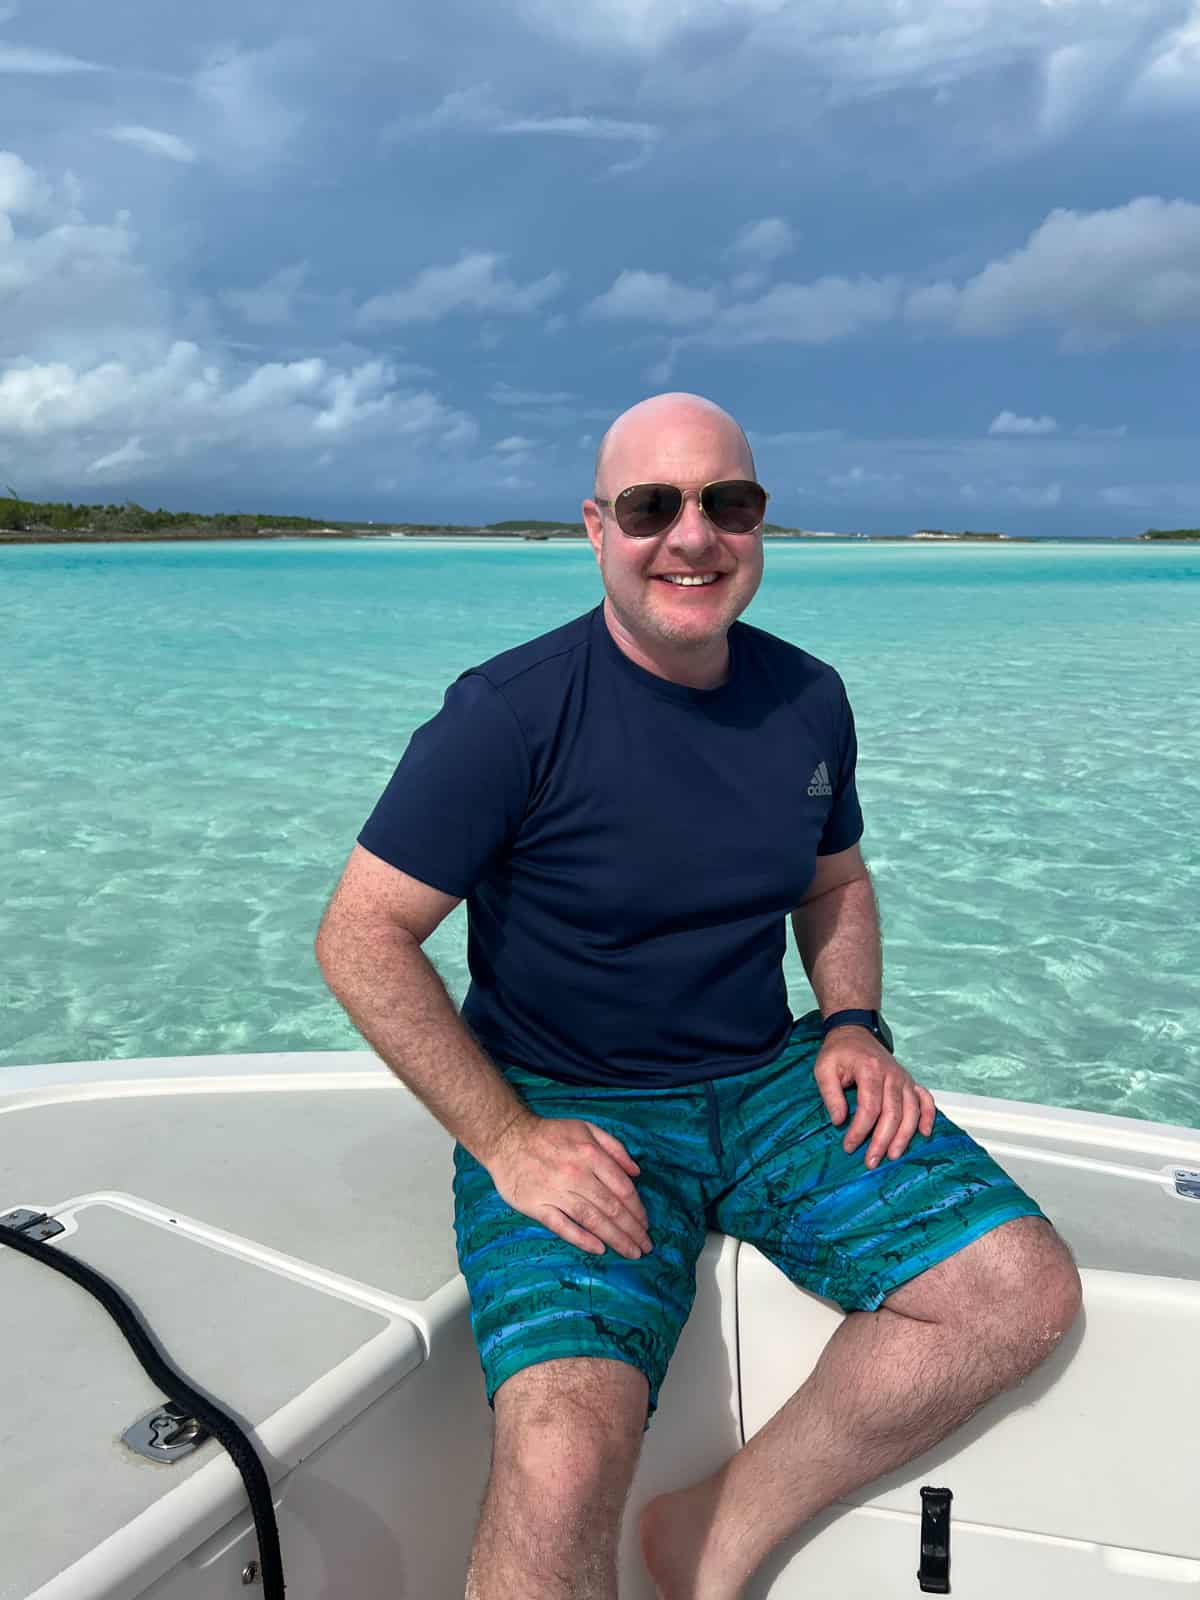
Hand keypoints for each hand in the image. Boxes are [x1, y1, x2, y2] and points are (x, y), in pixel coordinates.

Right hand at [485, 1110, 652, 1259]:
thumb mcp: (587, 1128)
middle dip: (632, 1230)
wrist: (507, 1138)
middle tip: (645, 1246)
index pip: (622, 1188)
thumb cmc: (550, 1134)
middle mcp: (576, 1174)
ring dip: (616, 1239)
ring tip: (632, 1252)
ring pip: (592, 1219)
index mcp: (590, 1154)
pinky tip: (599, 1249)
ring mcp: (556, 1192)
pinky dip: (582, 1239)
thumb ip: (614, 1147)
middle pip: (611, 1208)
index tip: (645, 1224)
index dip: (638, 1209)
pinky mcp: (537, 1206)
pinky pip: (563, 1226)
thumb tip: (637, 1172)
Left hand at [812, 1028, 935, 1167]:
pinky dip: (929, 1117)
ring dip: (904, 1137)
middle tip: (871, 1162)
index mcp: (870, 1069)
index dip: (860, 1130)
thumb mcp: (824, 1068)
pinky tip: (925, 1134)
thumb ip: (830, 1094)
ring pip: (911, 1112)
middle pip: (892, 1114)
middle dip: (882, 1141)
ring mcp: (904, 1078)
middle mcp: (892, 1075)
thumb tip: (839, 1121)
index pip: (869, 1107)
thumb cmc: (839, 1052)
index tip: (848, 1146)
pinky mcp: (910, 1082)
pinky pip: (926, 1100)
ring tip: (893, 1156)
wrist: (855, 1032)